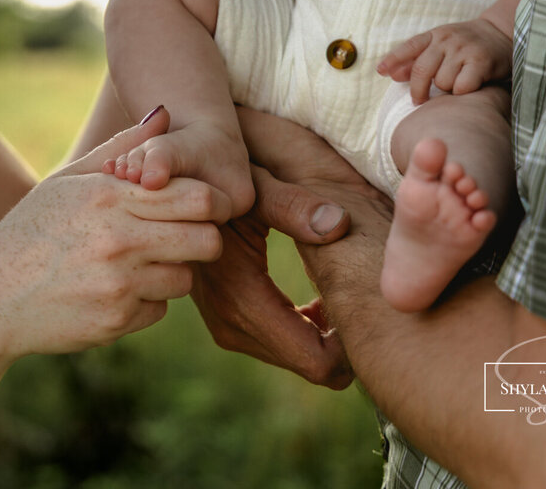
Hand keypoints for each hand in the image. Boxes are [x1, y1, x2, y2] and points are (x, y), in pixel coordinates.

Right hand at [0, 108, 229, 357]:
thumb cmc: (30, 231)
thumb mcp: (67, 180)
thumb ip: (121, 148)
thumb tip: (165, 114)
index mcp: (108, 197)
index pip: (196, 197)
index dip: (211, 202)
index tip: (203, 207)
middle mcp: (118, 240)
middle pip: (207, 241)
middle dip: (202, 238)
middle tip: (182, 237)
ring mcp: (119, 285)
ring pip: (186, 279)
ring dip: (171, 271)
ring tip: (139, 263)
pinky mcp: (116, 321)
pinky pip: (159, 310)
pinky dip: (145, 302)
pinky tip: (113, 290)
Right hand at [187, 107, 374, 387]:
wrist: (172, 192)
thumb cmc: (221, 180)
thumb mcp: (255, 185)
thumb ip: (293, 204)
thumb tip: (337, 224)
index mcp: (240, 294)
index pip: (314, 360)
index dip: (353, 347)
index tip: (372, 307)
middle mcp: (229, 322)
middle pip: (309, 365)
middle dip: (343, 343)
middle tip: (366, 300)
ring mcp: (225, 327)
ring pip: (296, 359)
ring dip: (325, 337)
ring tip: (341, 296)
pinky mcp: (226, 324)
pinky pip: (280, 347)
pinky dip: (306, 331)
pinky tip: (317, 304)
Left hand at [377, 18, 512, 103]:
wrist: (505, 34)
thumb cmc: (467, 46)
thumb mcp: (441, 46)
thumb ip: (417, 59)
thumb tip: (390, 74)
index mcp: (435, 35)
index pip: (409, 46)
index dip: (393, 59)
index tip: (380, 71)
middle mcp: (448, 40)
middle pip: (421, 70)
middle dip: (417, 89)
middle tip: (418, 100)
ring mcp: (464, 50)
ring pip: (442, 81)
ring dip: (446, 89)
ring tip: (457, 82)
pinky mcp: (481, 62)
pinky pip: (461, 87)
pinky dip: (462, 92)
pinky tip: (471, 85)